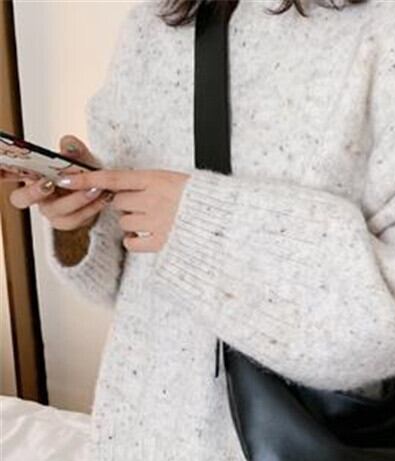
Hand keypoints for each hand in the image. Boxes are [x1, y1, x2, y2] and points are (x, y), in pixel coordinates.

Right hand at [5, 134, 112, 230]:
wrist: (103, 187)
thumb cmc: (83, 170)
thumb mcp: (79, 155)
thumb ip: (72, 149)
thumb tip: (69, 145)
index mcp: (29, 175)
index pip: (3, 174)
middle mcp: (34, 195)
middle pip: (20, 200)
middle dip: (34, 192)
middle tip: (50, 183)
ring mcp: (49, 211)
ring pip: (54, 212)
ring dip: (75, 200)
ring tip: (93, 189)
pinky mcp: (66, 222)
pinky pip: (75, 220)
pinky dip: (90, 208)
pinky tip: (102, 197)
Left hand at [54, 167, 189, 252]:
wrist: (221, 215)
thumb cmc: (197, 197)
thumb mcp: (172, 179)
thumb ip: (146, 182)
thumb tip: (119, 188)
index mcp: (157, 179)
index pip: (114, 177)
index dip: (88, 178)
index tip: (66, 179)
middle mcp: (154, 199)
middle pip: (118, 202)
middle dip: (126, 204)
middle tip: (144, 204)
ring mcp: (158, 221)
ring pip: (124, 222)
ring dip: (133, 222)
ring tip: (153, 219)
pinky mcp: (163, 241)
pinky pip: (132, 242)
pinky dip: (134, 240)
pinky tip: (145, 236)